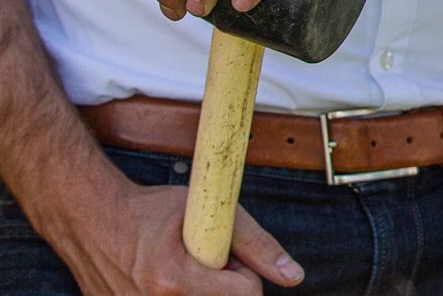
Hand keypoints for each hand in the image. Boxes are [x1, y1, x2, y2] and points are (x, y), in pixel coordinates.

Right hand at [51, 176, 301, 294]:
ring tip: (182, 273)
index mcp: (172, 280)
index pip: (244, 295)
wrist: (90, 220)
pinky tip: (162, 283)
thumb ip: (256, 245)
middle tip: (203, 264)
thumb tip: (294, 277)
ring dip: (200, 294)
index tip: (227, 256)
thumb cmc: (150, 212)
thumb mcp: (209, 212)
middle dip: (223, 288)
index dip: (244, 273)